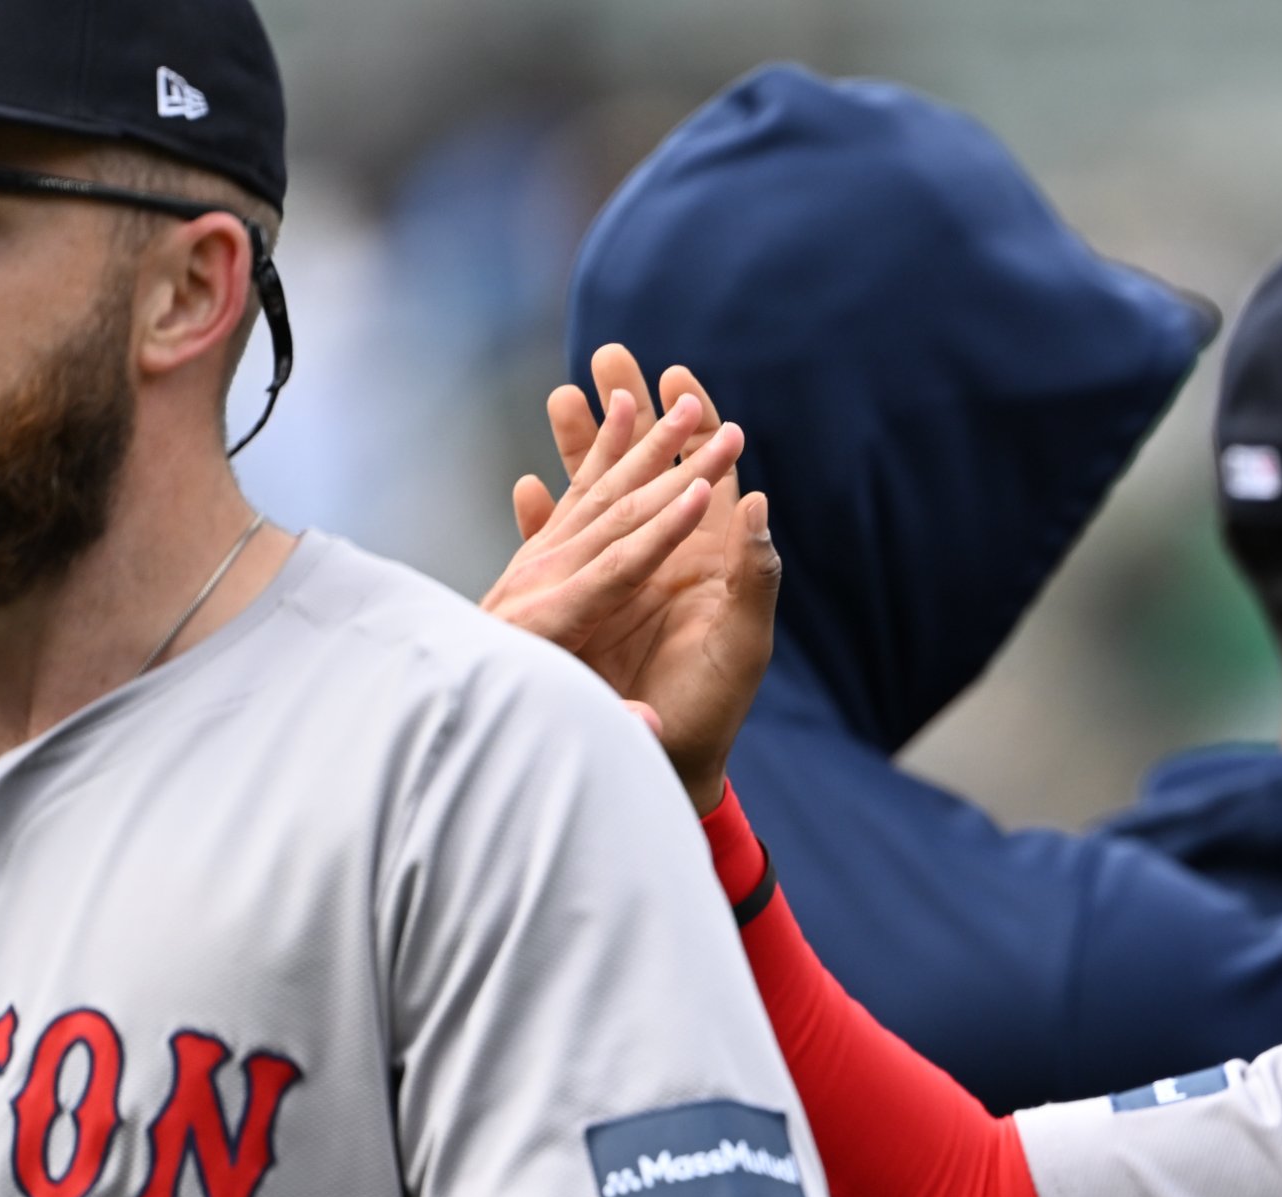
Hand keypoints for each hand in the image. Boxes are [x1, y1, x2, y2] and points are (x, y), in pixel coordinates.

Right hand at [482, 342, 781, 812]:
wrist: (668, 758)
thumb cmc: (716, 704)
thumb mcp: (742, 640)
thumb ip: (752, 576)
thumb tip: (753, 502)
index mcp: (704, 556)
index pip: (703, 473)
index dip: (693, 425)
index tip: (679, 374)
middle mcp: (660, 555)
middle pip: (642, 466)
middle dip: (627, 411)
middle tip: (608, 354)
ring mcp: (617, 576)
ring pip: (593, 495)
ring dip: (578, 449)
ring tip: (562, 397)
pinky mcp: (580, 606)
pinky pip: (554, 552)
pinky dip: (541, 522)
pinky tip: (527, 491)